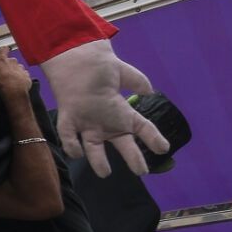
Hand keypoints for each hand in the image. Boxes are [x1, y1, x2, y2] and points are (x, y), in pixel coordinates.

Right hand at [0, 50, 33, 102]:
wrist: (14, 91)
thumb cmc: (1, 83)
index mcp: (2, 60)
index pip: (3, 49)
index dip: (2, 50)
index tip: (2, 52)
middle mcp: (12, 61)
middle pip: (10, 60)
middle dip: (7, 65)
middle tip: (3, 73)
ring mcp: (21, 68)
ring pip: (17, 68)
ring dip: (14, 72)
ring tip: (10, 80)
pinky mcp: (26, 75)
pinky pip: (23, 75)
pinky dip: (20, 78)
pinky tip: (16, 84)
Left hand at [39, 40, 167, 177]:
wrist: (76, 58)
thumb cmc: (100, 66)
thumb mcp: (125, 73)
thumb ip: (138, 82)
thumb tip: (149, 92)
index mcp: (121, 113)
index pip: (142, 129)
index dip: (153, 138)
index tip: (164, 148)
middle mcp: (105, 122)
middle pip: (122, 144)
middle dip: (132, 158)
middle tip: (141, 171)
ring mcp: (86, 123)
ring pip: (93, 147)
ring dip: (98, 161)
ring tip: (105, 173)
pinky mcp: (67, 119)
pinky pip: (68, 136)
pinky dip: (72, 146)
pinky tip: (77, 153)